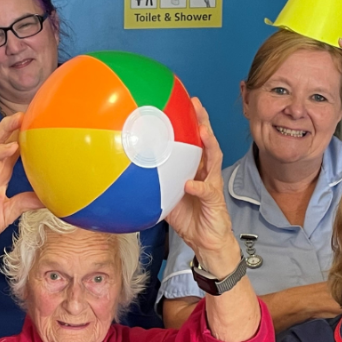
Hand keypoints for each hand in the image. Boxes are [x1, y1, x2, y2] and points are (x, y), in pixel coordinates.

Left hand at [164, 98, 236, 275]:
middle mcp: (206, 172)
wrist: (206, 241)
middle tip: (196, 103)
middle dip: (202, 120)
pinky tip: (190, 183)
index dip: (188, 121)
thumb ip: (152, 184)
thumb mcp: (165, 197)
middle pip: (207, 140)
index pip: (192, 140)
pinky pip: (206, 191)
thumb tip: (126, 172)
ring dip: (209, 144)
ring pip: (214, 159)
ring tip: (203, 131)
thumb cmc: (188, 218)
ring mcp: (212, 184)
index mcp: (194, 168)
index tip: (180, 100)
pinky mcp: (215, 201)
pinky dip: (198, 187)